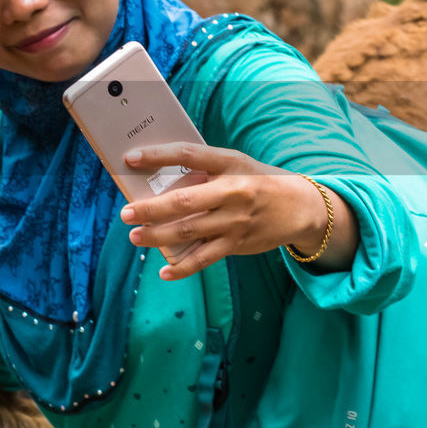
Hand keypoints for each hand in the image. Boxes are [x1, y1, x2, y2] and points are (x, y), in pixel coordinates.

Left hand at [120, 142, 354, 279]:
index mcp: (229, 164)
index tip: (131, 158)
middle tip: (125, 213)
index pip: (189, 155)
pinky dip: (183, 268)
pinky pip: (206, 258)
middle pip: (185, 201)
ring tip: (136, 236)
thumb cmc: (256, 181)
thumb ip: (203, 170)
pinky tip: (164, 272)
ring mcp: (235, 221)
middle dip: (151, 208)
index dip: (159, 156)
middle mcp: (232, 192)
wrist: (300, 206)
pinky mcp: (237, 243)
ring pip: (190, 231)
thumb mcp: (235, 165)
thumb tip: (157, 180)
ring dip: (159, 236)